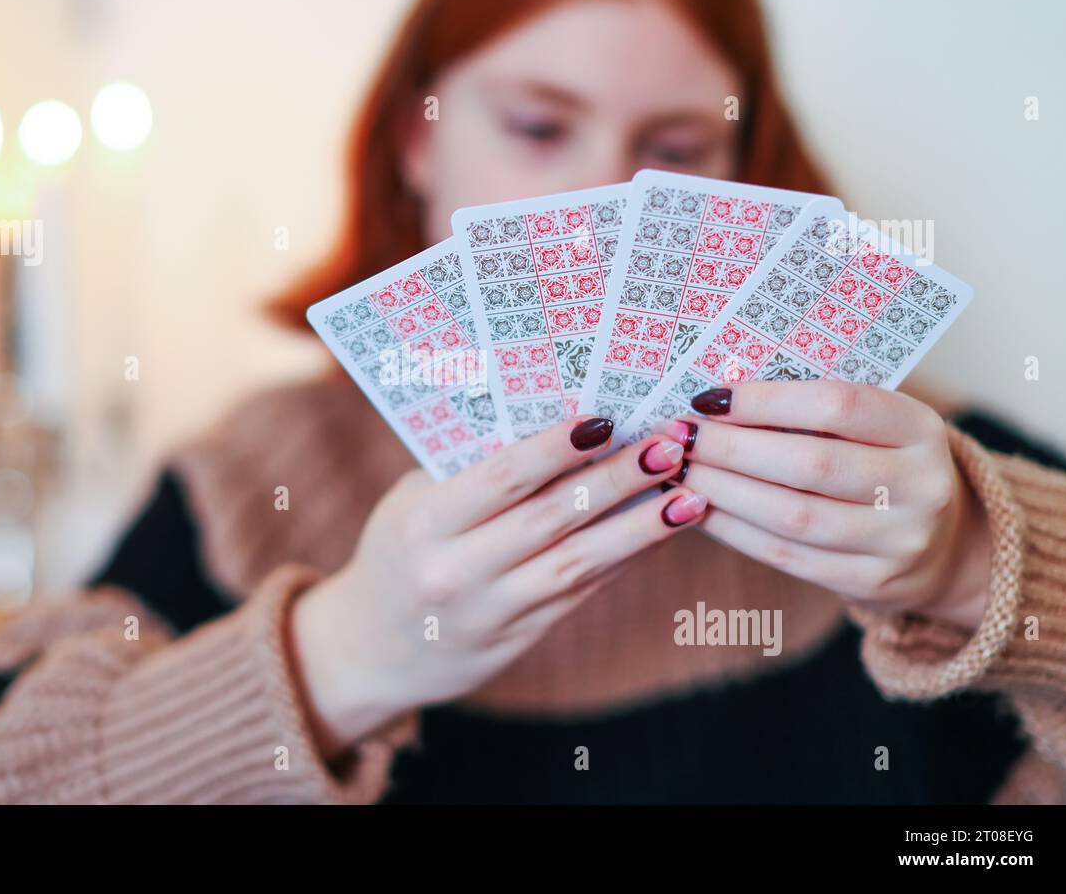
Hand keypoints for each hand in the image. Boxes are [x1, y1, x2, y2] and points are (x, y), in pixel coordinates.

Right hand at [290, 416, 705, 758]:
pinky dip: (626, 557)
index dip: (556, 447)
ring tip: (691, 494)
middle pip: (552, 517)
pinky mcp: (520, 637)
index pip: (500, 478)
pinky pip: (582, 590)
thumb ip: (471, 471)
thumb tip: (559, 420)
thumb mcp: (414, 504)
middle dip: (617, 478)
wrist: (374, 648)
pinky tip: (662, 530)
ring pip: (579, 562)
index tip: (606, 417)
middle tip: (670, 443)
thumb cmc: (401, 550)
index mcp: (423, 524)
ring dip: (642, 526)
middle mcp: (456, 571)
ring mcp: (491, 611)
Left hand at [655, 381, 991, 633]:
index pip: (838, 405)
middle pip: (810, 463)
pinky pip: (784, 555)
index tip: (709, 398)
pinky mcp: (869, 581)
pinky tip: (696, 508)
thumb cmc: (883, 464)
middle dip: (731, 447)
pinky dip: (731, 529)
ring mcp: (898, 541)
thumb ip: (812, 409)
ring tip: (678, 470)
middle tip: (679, 435)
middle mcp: (920, 486)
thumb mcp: (874, 426)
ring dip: (721, 490)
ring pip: (792, 515)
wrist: (943, 545)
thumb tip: (716, 398)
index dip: (766, 401)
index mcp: (921, 429)